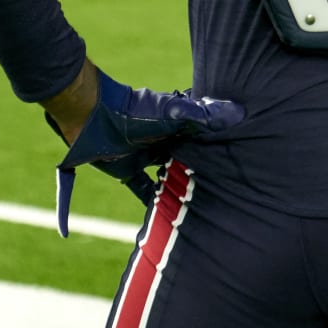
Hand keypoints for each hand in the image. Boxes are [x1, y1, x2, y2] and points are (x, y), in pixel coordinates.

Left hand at [46, 64, 243, 236]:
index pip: (203, 132)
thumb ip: (202, 116)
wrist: (89, 117)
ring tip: (201, 201)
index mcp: (177, 121)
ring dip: (179, 184)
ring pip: (168, 172)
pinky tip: (163, 215)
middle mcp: (164, 137)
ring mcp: (145, 154)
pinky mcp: (127, 170)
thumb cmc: (133, 112)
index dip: (218, 141)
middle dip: (202, 166)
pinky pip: (141, 189)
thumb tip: (238, 114)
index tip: (238, 154)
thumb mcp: (172, 113)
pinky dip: (150, 200)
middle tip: (224, 184)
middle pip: (188, 154)